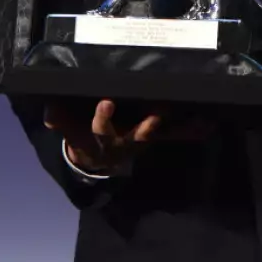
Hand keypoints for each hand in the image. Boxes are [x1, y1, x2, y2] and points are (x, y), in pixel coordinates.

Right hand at [45, 99, 212, 174]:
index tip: (105, 102)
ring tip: (202, 118)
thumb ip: (59, 120)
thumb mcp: (68, 131)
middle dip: (150, 124)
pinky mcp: (157, 135)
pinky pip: (178, 133)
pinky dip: (195, 129)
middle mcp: (128, 141)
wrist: (97, 159)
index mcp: (105, 139)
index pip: (102, 130)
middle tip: (160, 109)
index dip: (103, 119)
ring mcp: (145, 139)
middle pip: (141, 135)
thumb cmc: (83, 138)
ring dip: (182, 127)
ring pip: (165, 134)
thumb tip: (48, 114)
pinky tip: (213, 121)